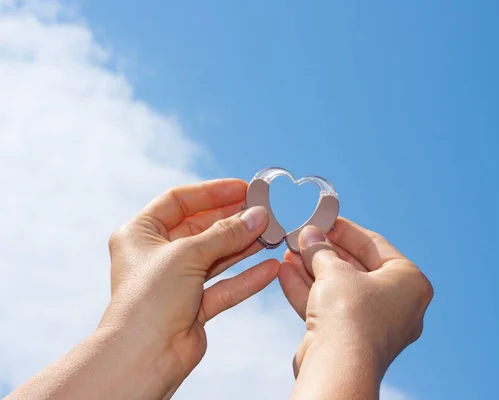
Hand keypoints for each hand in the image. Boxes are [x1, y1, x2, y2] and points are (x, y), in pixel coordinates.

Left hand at [98, 178, 276, 392]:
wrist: (144, 357)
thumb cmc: (150, 299)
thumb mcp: (188, 254)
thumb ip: (226, 233)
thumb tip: (258, 215)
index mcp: (140, 233)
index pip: (179, 201)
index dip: (212, 193)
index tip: (243, 188)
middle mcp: (157, 255)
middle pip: (201, 228)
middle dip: (233, 219)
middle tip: (263, 210)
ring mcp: (176, 281)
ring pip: (216, 256)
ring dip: (243, 245)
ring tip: (272, 233)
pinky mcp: (193, 306)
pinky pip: (224, 286)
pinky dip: (246, 278)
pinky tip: (270, 268)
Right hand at [278, 218, 432, 398]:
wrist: (338, 367)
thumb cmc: (350, 314)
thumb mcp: (335, 270)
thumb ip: (321, 249)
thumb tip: (308, 235)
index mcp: (409, 283)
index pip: (376, 246)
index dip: (347, 231)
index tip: (325, 220)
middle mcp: (397, 305)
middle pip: (355, 267)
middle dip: (325, 251)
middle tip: (303, 236)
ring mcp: (372, 324)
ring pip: (339, 289)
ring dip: (312, 269)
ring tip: (289, 250)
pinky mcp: (350, 340)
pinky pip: (329, 307)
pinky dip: (308, 290)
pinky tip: (285, 271)